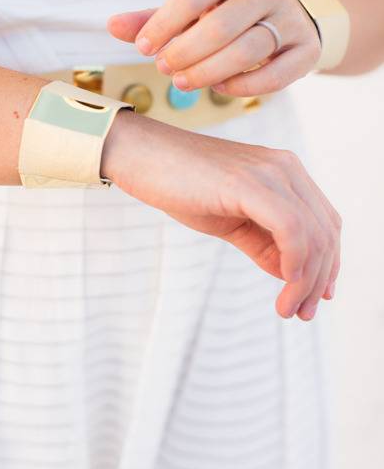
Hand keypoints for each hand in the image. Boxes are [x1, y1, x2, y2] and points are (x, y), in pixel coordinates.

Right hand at [101, 110, 340, 320]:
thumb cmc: (179, 186)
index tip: (316, 297)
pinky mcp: (250, 184)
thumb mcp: (230, 221)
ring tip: (288, 309)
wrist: (140, 156)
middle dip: (319, 279)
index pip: (325, 222)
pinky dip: (295, 262)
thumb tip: (290, 274)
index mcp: (284, 172)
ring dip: (306, 280)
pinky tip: (283, 284)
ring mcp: (270, 172)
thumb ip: (264, 244)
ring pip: (313, 234)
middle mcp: (285, 168)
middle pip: (326, 231)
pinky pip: (291, 228)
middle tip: (301, 312)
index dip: (329, 263)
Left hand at [107, 0, 320, 97]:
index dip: (165, 23)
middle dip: (186, 51)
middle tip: (164, 69)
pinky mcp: (306, 49)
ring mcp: (290, 18)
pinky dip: (244, 86)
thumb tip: (111, 25)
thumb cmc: (226, 16)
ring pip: (248, 50)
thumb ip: (154, 19)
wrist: (287, 22)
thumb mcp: (191, 11)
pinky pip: (276, 74)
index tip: (144, 47)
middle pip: (221, 25)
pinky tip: (220, 89)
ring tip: (183, 82)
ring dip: (209, 71)